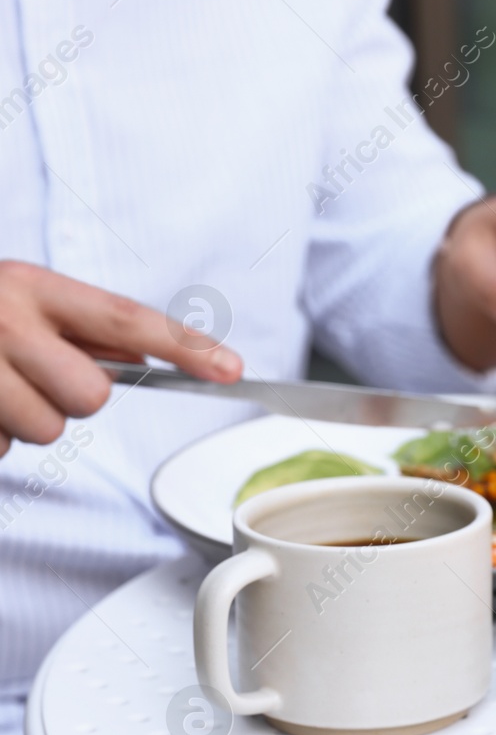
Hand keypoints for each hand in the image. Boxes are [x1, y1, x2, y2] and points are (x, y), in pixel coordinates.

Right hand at [0, 261, 242, 457]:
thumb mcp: (25, 299)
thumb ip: (87, 327)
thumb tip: (159, 357)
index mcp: (29, 285)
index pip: (124, 317)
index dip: (184, 345)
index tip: (233, 369)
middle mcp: (2, 319)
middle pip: (90, 396)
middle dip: (71, 397)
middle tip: (33, 376)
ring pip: (45, 430)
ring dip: (23, 421)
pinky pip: (0, 449)